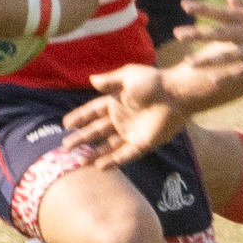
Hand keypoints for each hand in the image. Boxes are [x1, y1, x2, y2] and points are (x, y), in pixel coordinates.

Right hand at [63, 64, 190, 166]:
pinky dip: (112, 161)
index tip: (65, 124)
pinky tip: (99, 166)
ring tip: (78, 161)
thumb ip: (110, 80)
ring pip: (108, 146)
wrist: (176, 95)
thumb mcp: (129, 76)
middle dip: (81, 139)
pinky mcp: (143, 144)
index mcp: (117, 101)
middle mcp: (122, 119)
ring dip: (94, 153)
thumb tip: (91, 80)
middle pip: (97, 131)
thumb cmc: (154, 82)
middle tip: (65, 147)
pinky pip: (125, 155)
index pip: (93, 111)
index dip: (80, 117)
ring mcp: (132, 132)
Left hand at [175, 0, 242, 86]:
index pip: (223, 12)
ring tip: (188, 62)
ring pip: (228, 55)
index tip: (184, 4)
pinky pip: (242, 72)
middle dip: (198, 33)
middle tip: (177, 34)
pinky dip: (228, 76)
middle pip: (220, 33)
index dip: (203, 8)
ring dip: (207, 59)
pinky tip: (212, 80)